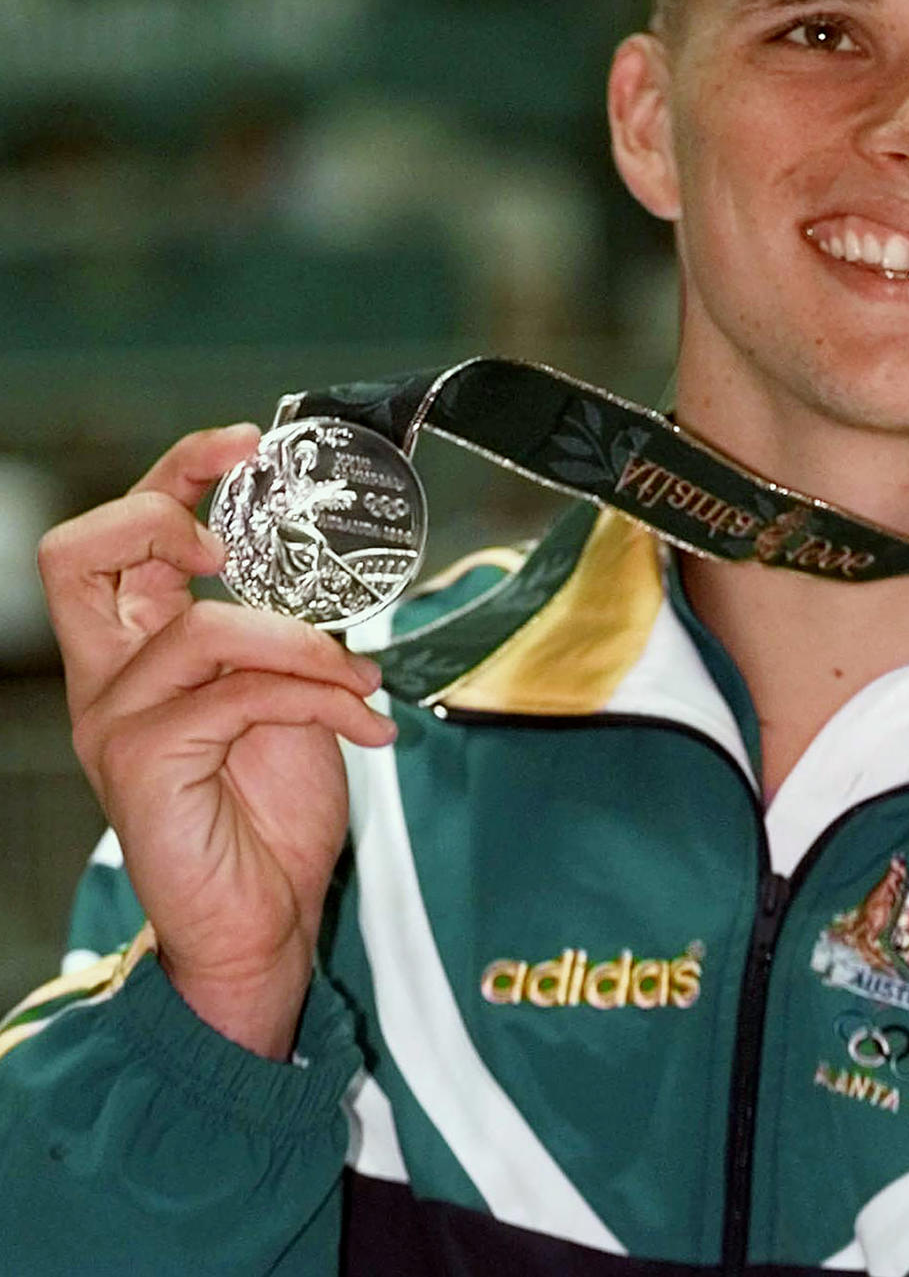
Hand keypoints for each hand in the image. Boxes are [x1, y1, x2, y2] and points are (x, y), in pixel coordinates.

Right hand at [38, 429, 396, 1057]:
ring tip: (364, 681)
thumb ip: (280, 628)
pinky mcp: (144, 763)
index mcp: (139, 645)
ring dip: (306, 645)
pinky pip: (243, 694)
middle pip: (85, 548)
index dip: (177, 471)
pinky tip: (367, 728)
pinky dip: (321, 697)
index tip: (249, 441)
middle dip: (169, 508)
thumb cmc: (270, 811)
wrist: (266, 924)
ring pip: (205, 627)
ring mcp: (116, 719)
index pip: (122, 532)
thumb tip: (327, 564)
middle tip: (241, 539)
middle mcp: (110, 674)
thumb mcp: (284, 693)